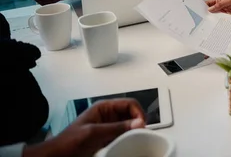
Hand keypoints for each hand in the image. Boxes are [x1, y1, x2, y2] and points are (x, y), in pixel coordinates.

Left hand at [23, 98, 145, 156]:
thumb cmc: (69, 142)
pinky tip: (125, 146)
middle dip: (137, 124)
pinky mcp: (107, 139)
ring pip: (128, 126)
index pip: (130, 103)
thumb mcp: (94, 133)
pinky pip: (122, 137)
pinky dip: (126, 141)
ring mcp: (108, 128)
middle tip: (140, 136)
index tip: (142, 127)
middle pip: (131, 115)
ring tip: (133, 142)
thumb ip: (117, 127)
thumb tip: (139, 122)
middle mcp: (108, 115)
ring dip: (132, 133)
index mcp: (104, 107)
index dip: (138, 113)